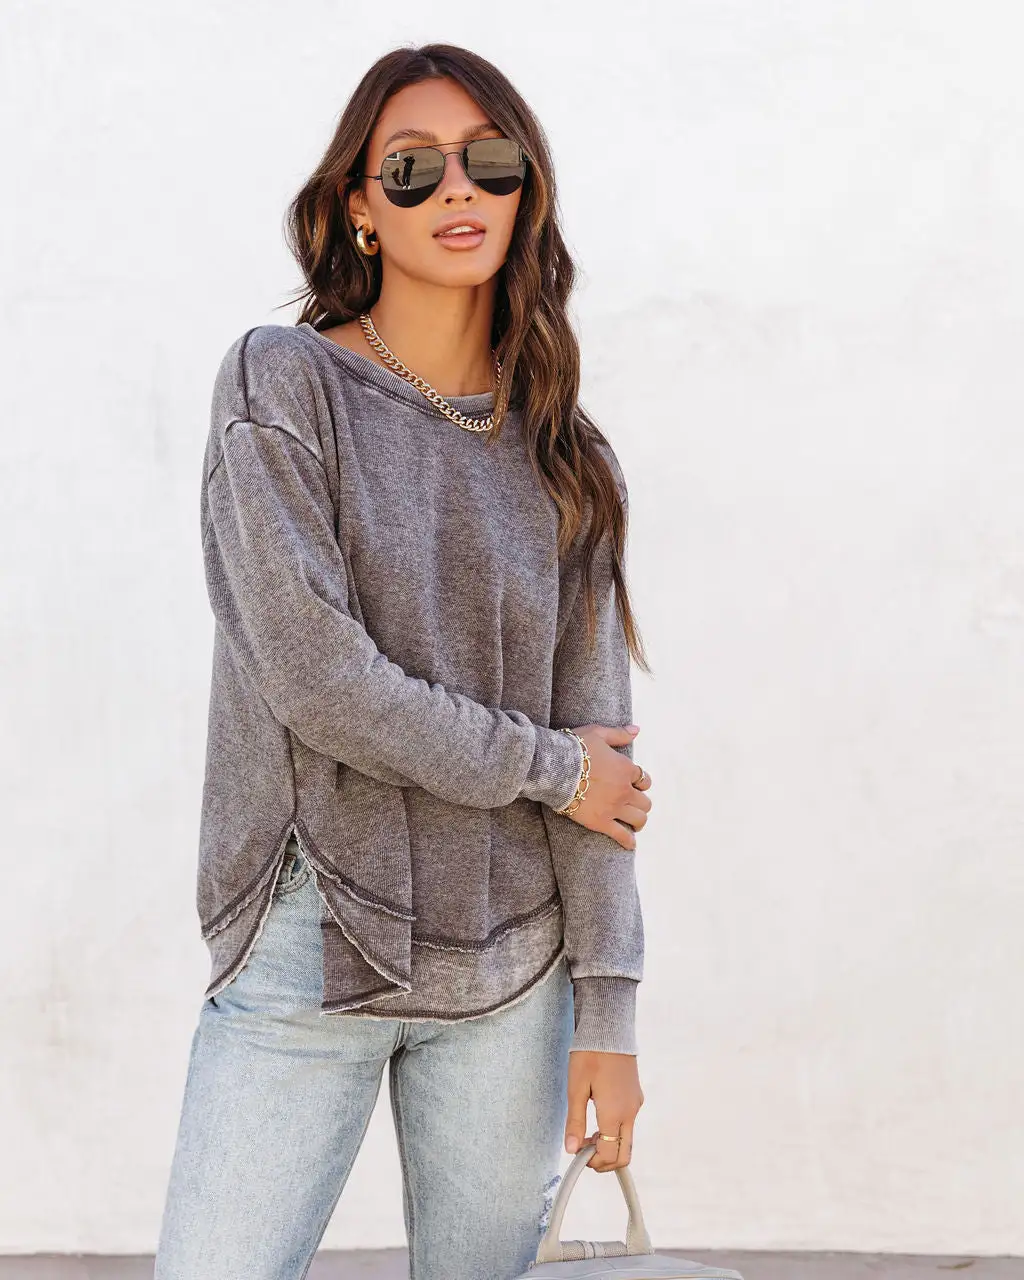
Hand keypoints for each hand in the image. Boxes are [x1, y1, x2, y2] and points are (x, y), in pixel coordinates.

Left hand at [564, 1050, 643, 1170]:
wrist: (609, 1029)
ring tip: (587, 1131)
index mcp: (614, 1114)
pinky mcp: (636, 1096)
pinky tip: (598, 1117)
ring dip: (610, 1145)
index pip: (609, 1155)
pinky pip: (628, 1123)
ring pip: (627, 1140)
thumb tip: (570, 1149)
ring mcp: (635, 1104)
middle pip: (624, 1154)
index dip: (593, 1162)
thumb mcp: (576, 1088)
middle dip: (605, 1161)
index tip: (577, 1154)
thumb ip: (575, 1122)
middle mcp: (630, 1113)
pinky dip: (615, 1131)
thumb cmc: (590, 1056)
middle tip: (584, 1150)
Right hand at [566, 725, 652, 850]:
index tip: (635, 785)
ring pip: (639, 819)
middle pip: (645, 802)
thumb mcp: (598, 733)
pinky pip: (622, 835)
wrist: (555, 768)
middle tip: (634, 805)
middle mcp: (624, 790)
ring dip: (638, 821)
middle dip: (641, 803)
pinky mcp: (601, 822)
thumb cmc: (574, 748)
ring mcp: (614, 808)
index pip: (644, 779)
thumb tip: (637, 730)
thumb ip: (619, 734)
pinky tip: (630, 843)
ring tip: (634, 823)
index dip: (641, 782)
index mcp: (626, 769)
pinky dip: (628, 841)